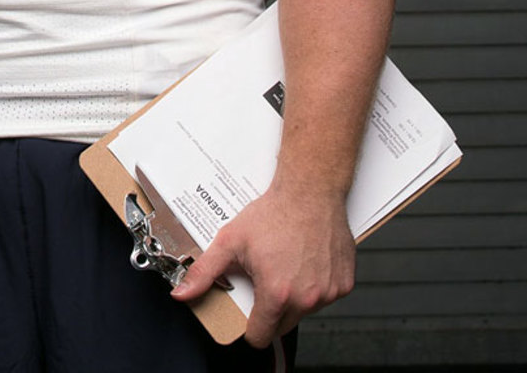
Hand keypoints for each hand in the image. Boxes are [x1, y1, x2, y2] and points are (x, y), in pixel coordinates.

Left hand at [170, 185, 355, 347]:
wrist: (310, 191)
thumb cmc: (273, 213)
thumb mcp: (230, 240)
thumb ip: (204, 272)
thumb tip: (182, 293)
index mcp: (276, 293)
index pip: (260, 336)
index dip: (250, 326)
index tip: (248, 312)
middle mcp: (306, 298)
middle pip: (282, 326)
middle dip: (270, 310)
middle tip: (264, 280)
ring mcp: (328, 293)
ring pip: (305, 311)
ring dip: (294, 297)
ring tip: (285, 265)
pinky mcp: (344, 284)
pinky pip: (325, 297)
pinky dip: (315, 286)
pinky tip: (305, 262)